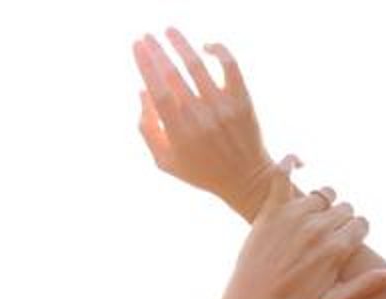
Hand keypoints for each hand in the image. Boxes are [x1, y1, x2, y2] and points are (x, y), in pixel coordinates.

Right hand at [133, 27, 281, 216]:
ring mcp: (223, 109)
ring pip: (198, 65)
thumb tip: (142, 91)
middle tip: (147, 36)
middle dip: (157, 50)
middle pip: (173, 74)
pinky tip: (206, 46)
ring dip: (180, 44)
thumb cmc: (201, 171)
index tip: (137, 45)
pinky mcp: (243, 103)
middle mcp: (201, 118)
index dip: (145, 64)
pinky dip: (219, 51)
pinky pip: (231, 67)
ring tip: (169, 31)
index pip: (158, 90)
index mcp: (179, 132)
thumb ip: (147, 128)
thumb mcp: (165, 161)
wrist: (247, 181)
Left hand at [219, 168, 385, 298]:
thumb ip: (367, 285)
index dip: (358, 232)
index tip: (349, 241)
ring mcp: (294, 215)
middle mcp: (318, 228)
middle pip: (345, 208)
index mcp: (336, 249)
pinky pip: (281, 175)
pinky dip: (290, 163)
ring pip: (323, 194)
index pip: (361, 223)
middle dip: (343, 219)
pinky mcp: (272, 208)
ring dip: (324, 202)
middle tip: (330, 236)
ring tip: (316, 217)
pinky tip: (299, 164)